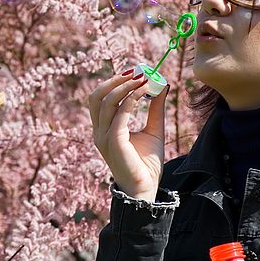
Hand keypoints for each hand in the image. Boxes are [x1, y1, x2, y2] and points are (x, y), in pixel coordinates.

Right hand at [88, 70, 169, 200]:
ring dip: (125, 86)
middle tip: (136, 71)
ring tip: (143, 78)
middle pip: (97, 96)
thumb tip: (162, 86)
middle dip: (115, 80)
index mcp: (103, 129)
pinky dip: (132, 98)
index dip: (114, 82)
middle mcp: (99, 131)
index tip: (135, 72)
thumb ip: (155, 109)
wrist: (146, 189)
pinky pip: (120, 113)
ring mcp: (103, 136)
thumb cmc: (147, 164)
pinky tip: (146, 91)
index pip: (100, 98)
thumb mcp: (153, 130)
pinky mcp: (113, 141)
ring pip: (107, 100)